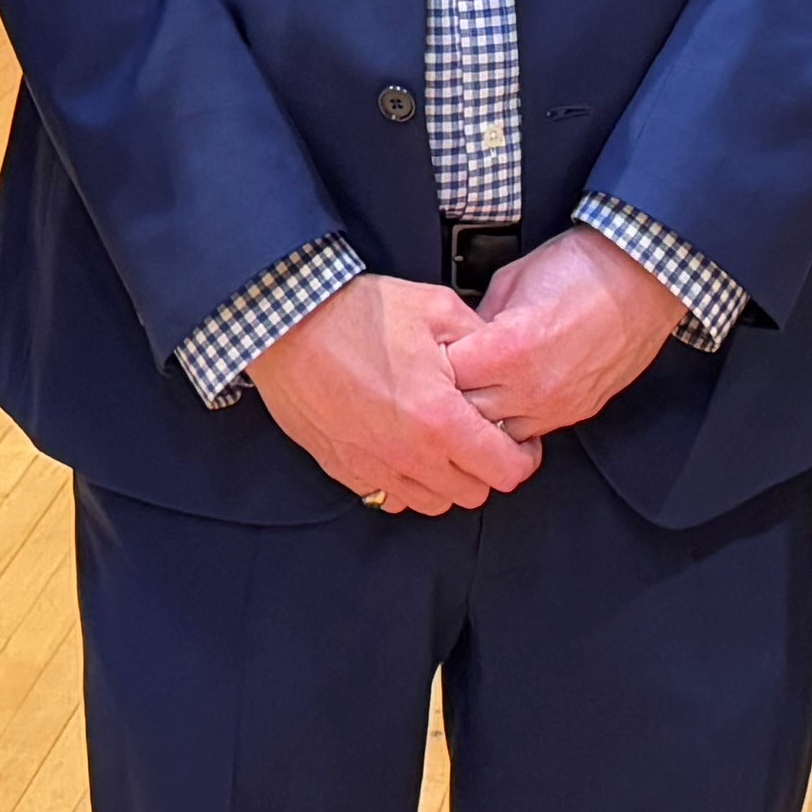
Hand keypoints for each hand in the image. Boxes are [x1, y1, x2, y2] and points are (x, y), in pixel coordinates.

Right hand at [251, 277, 541, 513]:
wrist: (287, 324)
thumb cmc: (355, 313)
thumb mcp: (436, 308)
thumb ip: (479, 339)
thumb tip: (501, 356)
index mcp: (440, 420)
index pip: (505, 470)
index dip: (523, 458)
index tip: (520, 442)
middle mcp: (410, 455)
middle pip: (473, 494)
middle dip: (487, 467)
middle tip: (482, 437)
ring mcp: (375, 467)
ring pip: (433, 503)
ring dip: (447, 480)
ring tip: (444, 444)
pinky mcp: (345, 469)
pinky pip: (389, 497)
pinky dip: (406, 483)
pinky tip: (406, 449)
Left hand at [442, 226, 686, 444]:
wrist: (641, 278)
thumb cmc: (582, 269)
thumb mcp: (511, 280)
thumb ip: (479, 317)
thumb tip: (460, 339)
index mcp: (510, 347)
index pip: (446, 375)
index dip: (432, 363)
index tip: (428, 353)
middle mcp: (532, 386)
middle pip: (464, 413)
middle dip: (448, 395)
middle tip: (441, 377)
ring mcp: (556, 405)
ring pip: (496, 433)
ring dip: (480, 415)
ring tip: (475, 390)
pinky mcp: (575, 412)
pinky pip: (530, 431)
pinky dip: (513, 419)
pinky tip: (508, 396)